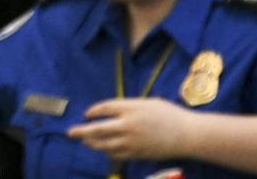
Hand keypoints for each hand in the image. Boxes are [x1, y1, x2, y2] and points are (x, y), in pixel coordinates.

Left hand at [68, 97, 194, 160]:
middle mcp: (127, 125)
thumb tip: (112, 110)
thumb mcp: (146, 102)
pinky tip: (103, 148)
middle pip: (98, 129)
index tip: (87, 113)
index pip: (104, 109)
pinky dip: (107, 151)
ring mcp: (131, 141)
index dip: (93, 111)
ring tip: (84, 141)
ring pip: (104, 144)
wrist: (186, 134)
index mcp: (130, 108)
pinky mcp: (136, 154)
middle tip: (70, 132)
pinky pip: (116, 154)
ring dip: (92, 143)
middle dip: (82, 131)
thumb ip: (128, 106)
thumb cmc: (168, 114)